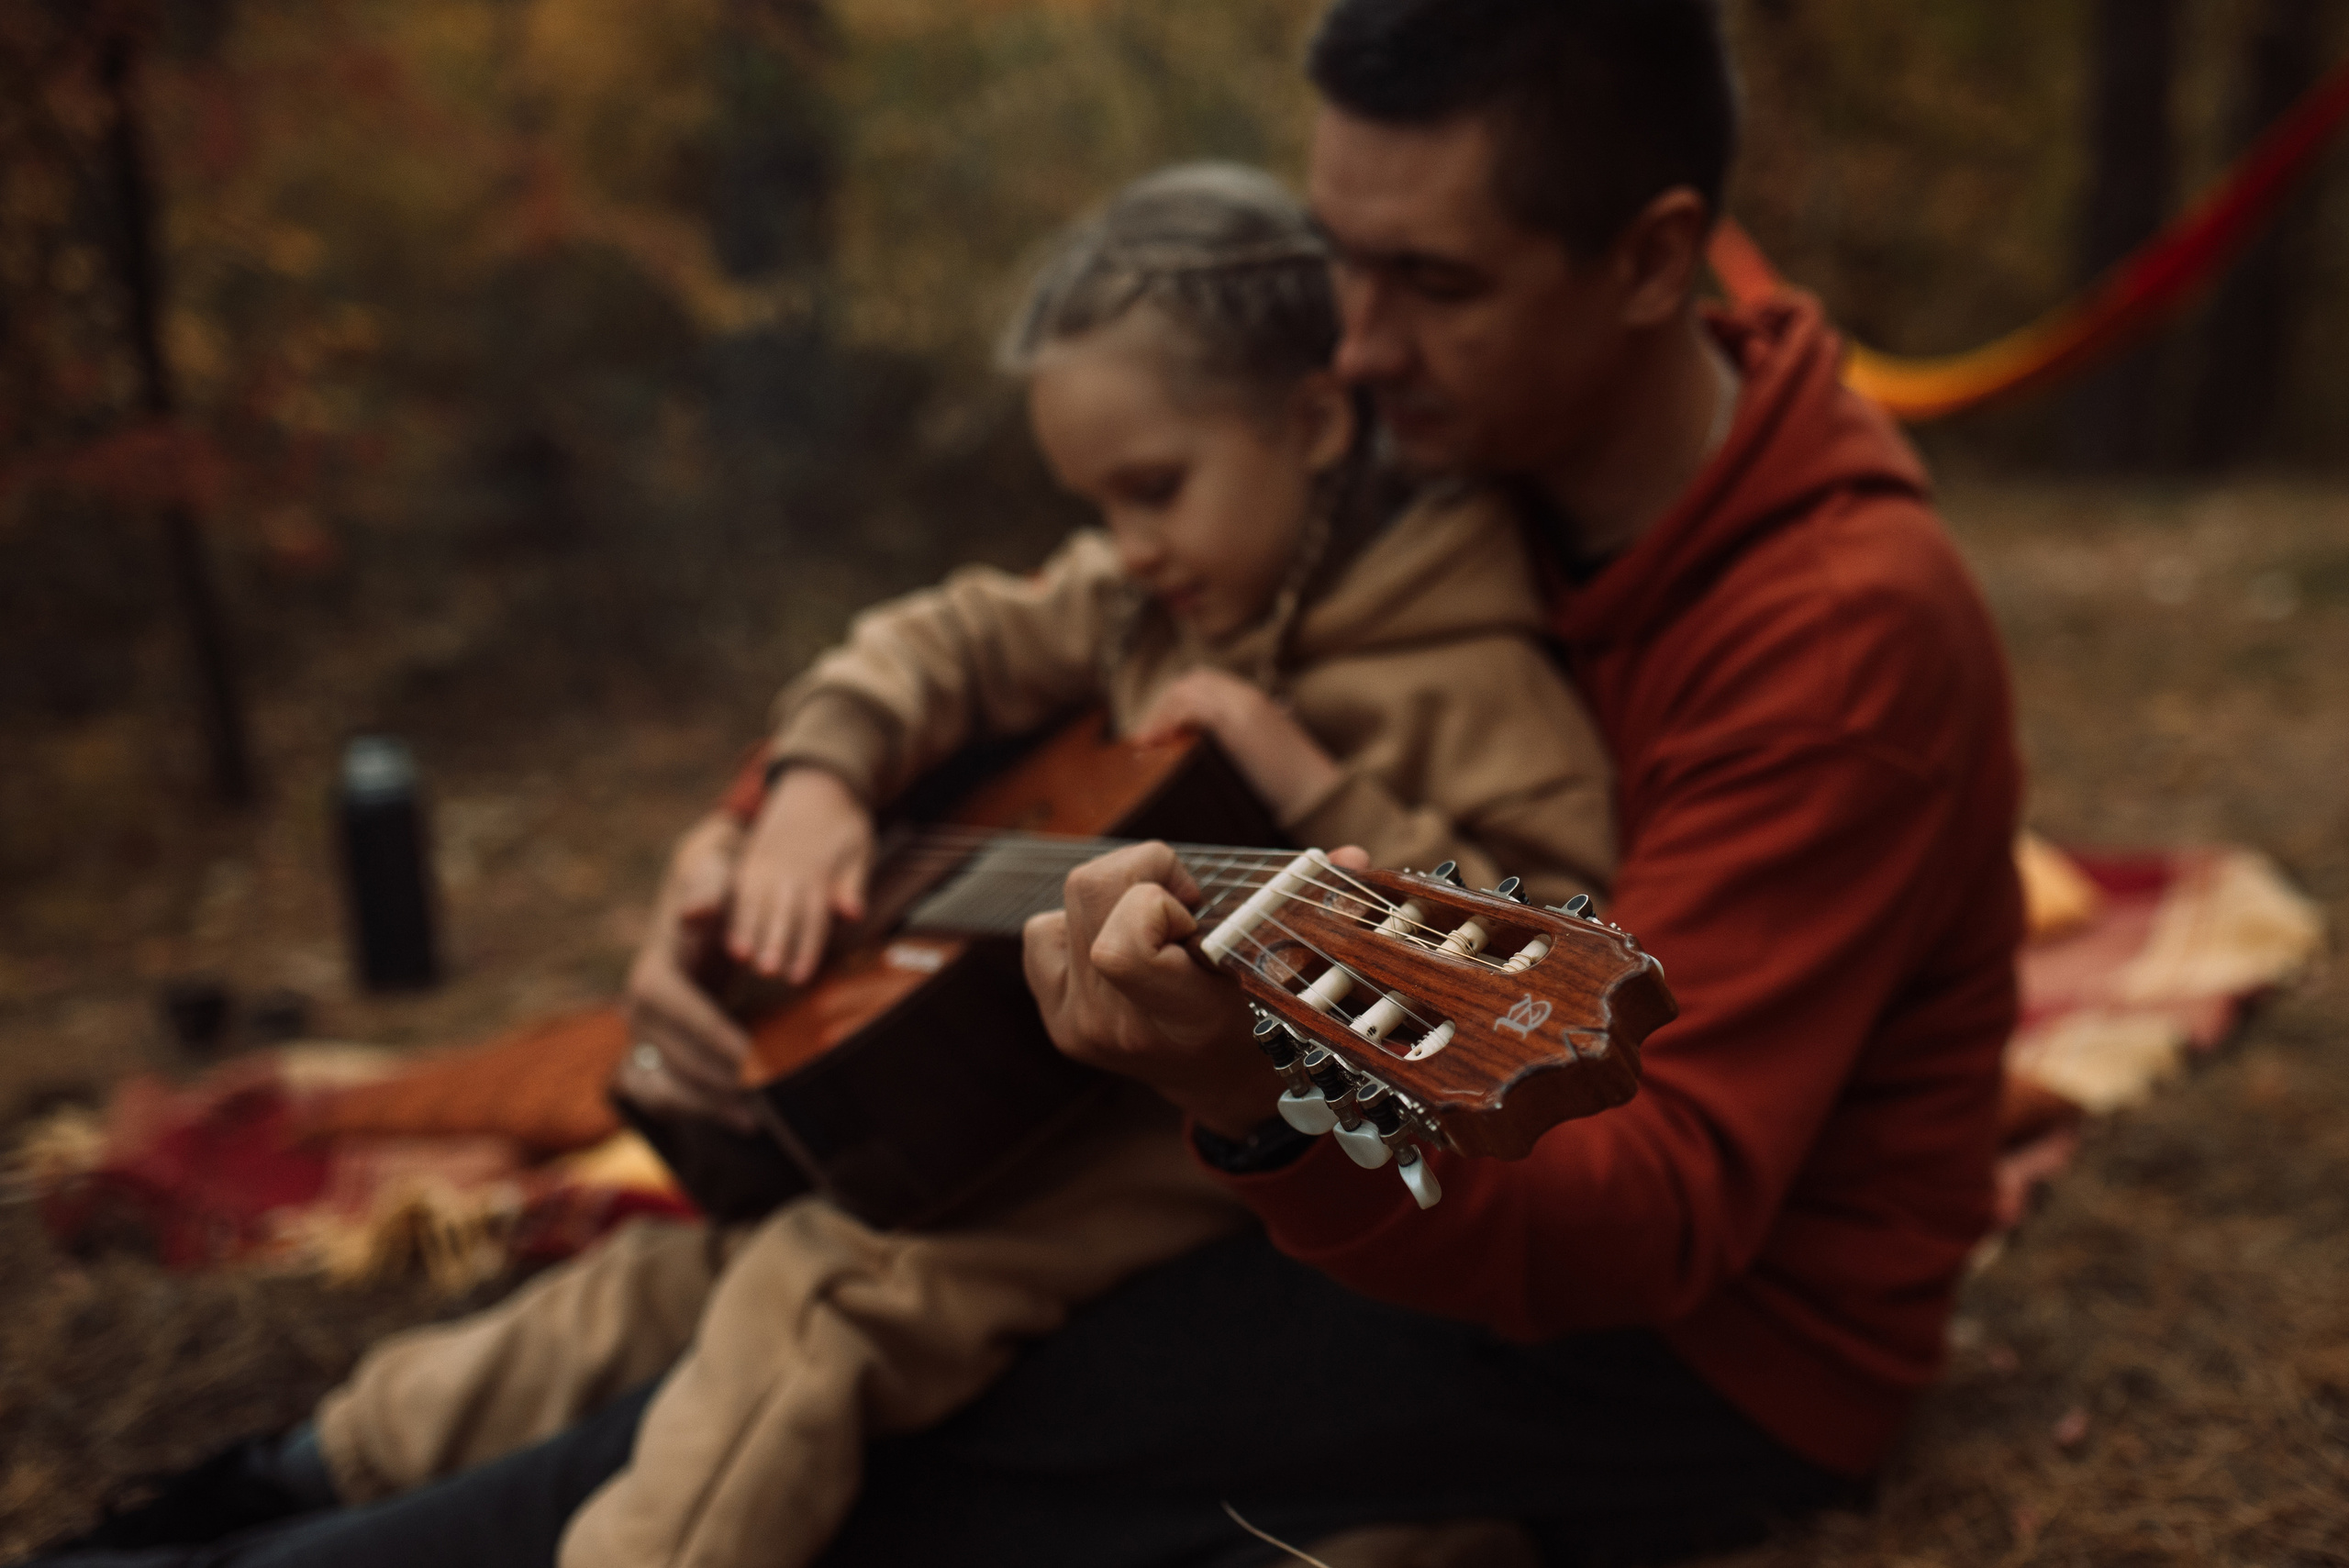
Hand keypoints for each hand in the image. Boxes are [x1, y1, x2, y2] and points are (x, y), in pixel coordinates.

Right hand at [622, 813, 758, 1131]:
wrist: (714, 900)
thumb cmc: (724, 881)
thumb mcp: (717, 865)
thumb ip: (710, 882)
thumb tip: (693, 912)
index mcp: (654, 971)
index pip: (677, 1011)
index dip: (712, 1036)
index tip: (752, 1053)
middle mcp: (640, 1010)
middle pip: (673, 1057)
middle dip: (719, 1078)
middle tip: (769, 1089)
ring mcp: (646, 1037)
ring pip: (666, 1086)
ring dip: (710, 1106)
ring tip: (760, 1117)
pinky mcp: (658, 1056)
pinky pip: (668, 1096)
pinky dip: (700, 1112)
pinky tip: (747, 1121)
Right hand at [728, 765, 874, 983]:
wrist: (817, 782)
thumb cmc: (845, 824)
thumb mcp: (860, 850)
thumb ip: (852, 884)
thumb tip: (852, 915)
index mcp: (818, 872)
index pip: (813, 917)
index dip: (807, 949)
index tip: (799, 978)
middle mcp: (788, 870)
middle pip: (782, 913)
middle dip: (774, 943)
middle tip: (766, 973)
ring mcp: (765, 864)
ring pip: (755, 903)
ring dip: (748, 932)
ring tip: (741, 959)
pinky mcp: (751, 861)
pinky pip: (739, 892)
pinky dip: (734, 915)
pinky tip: (730, 939)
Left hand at [1021, 841, 1372, 1137]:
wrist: (1227, 1088)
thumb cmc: (1268, 1016)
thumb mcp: (1296, 972)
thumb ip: (1321, 909)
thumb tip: (1355, 855)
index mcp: (1181, 1019)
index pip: (1122, 946)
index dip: (1155, 901)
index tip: (1194, 914)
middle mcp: (1116, 1027)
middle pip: (1086, 890)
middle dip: (1140, 872)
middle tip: (1182, 905)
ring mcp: (1078, 1026)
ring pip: (1062, 906)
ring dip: (1112, 898)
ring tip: (1156, 926)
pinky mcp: (1057, 1018)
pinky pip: (1041, 934)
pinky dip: (1076, 924)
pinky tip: (1120, 943)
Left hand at [1134, 671, 1341, 821]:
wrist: (1317, 794)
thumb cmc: (1293, 786)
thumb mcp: (1263, 755)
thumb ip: (1238, 745)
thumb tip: (1208, 755)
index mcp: (1254, 699)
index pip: (1205, 682)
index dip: (1177, 702)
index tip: (1160, 730)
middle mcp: (1247, 695)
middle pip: (1193, 680)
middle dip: (1164, 705)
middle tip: (1148, 738)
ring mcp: (1243, 705)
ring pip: (1187, 690)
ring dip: (1161, 714)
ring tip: (1147, 742)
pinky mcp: (1238, 722)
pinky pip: (1191, 708)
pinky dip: (1168, 722)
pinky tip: (1157, 743)